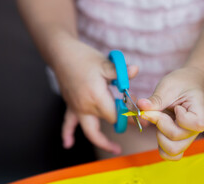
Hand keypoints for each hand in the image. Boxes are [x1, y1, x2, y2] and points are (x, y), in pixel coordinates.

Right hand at [53, 39, 138, 153]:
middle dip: (125, 125)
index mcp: (96, 97)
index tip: (142, 116)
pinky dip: (67, 135)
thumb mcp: (105, 63)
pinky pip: (68, 124)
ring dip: (102, 141)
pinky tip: (68, 144)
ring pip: (90, 130)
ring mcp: (77, 108)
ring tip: (115, 149)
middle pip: (109, 122)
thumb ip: (121, 72)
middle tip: (140, 127)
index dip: (131, 116)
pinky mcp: (71, 106)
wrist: (61, 53)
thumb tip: (136, 70)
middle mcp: (86, 106)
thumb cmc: (84, 57)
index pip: (117, 114)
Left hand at [137, 67, 203, 160]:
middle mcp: (198, 131)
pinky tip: (160, 130)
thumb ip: (156, 99)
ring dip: (160, 136)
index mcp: (202, 115)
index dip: (177, 116)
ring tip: (161, 120)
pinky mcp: (181, 141)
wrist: (189, 83)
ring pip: (172, 151)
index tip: (176, 106)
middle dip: (161, 125)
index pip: (189, 125)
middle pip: (176, 141)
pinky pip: (170, 154)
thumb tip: (140, 106)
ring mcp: (189, 138)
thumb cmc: (182, 83)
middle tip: (159, 111)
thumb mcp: (168, 87)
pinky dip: (161, 146)